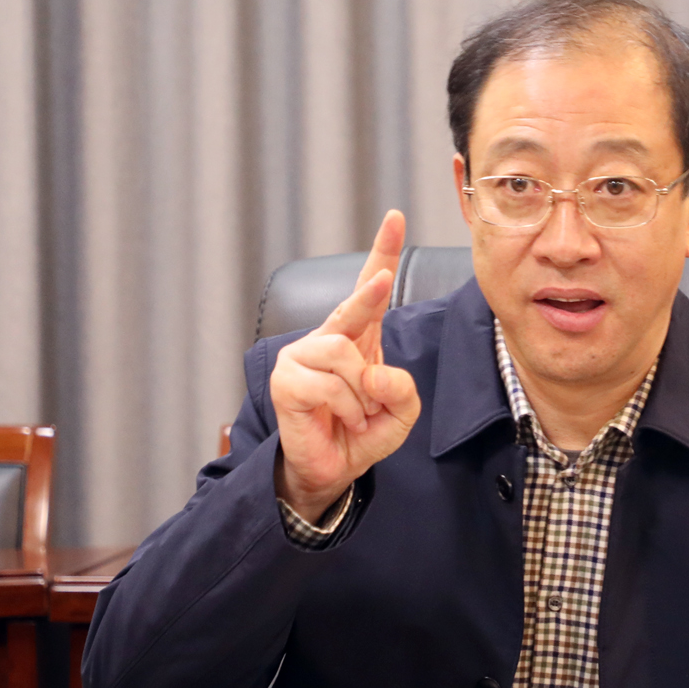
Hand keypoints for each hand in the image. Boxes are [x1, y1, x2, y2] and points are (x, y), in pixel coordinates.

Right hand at [269, 211, 420, 520]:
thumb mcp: (399, 413)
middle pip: (354, 306)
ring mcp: (302, 356)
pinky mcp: (287, 380)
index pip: (369, 289)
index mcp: (358, 337)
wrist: (330, 469)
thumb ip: (401, 389)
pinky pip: (330, 384)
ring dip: (363, 393)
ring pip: (346, 357)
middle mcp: (328, 339)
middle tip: (384, 279)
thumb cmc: (362, 432)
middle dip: (370, 293)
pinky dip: (348, 407)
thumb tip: (373, 371)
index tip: (395, 217)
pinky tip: (341, 420)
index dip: (382, 252)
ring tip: (357, 414)